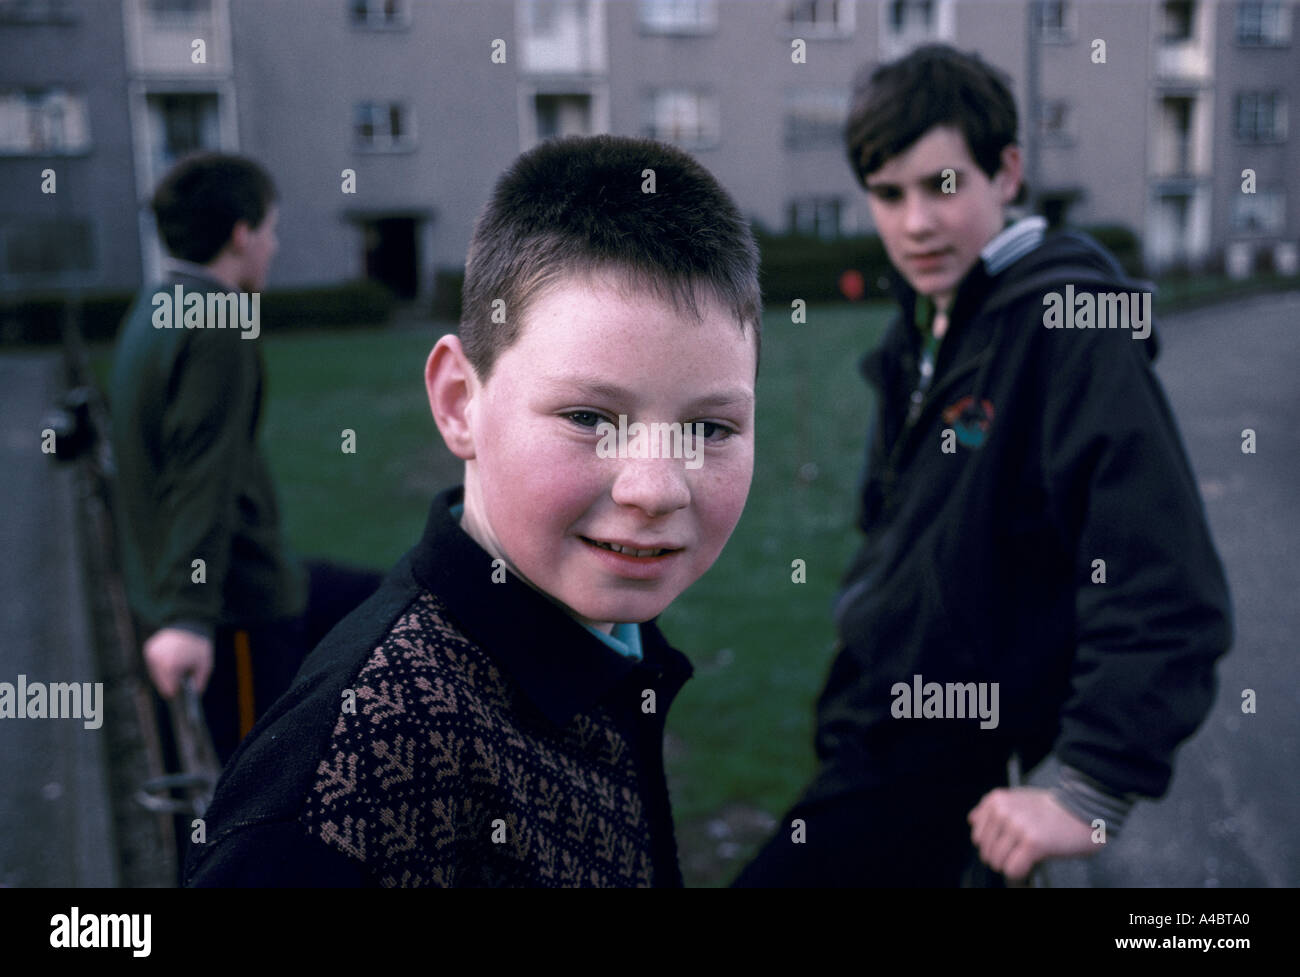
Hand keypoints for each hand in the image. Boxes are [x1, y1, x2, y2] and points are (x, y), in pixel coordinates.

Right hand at [143, 628, 213, 698]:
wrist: (190, 624)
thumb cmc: (199, 646)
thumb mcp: (205, 665)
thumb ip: (200, 682)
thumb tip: (196, 694)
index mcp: (170, 666)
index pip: (169, 689)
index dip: (178, 690)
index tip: (183, 688)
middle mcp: (157, 661)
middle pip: (161, 683)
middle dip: (172, 681)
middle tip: (183, 673)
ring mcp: (151, 654)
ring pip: (156, 674)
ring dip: (166, 673)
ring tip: (178, 664)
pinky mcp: (148, 648)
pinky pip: (153, 664)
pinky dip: (161, 665)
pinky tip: (171, 659)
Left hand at [967, 786, 1098, 881]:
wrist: (1083, 811)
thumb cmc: (1051, 808)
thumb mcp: (1017, 799)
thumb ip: (993, 809)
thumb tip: (972, 820)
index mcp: (996, 800)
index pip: (977, 836)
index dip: (994, 845)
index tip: (1010, 843)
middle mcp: (1003, 811)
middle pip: (986, 852)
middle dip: (1003, 857)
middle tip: (1021, 850)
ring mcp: (1017, 826)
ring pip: (997, 862)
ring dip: (1012, 864)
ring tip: (1028, 854)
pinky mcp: (1032, 843)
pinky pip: (1012, 870)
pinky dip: (1021, 872)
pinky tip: (1033, 861)